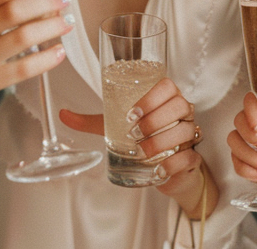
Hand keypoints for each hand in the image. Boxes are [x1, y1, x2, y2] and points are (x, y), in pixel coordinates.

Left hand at [63, 78, 204, 193]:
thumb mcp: (115, 129)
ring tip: (141, 151)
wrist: (164, 169)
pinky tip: (158, 168)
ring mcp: (190, 135)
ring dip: (162, 140)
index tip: (130, 114)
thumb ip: (91, 121)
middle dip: (155, 119)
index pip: (167, 86)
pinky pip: (190, 156)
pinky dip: (173, 163)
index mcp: (165, 100)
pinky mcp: (192, 158)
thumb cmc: (142, 139)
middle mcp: (182, 114)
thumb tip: (63, 114)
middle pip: (179, 105)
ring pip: (185, 130)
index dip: (151, 97)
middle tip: (134, 133)